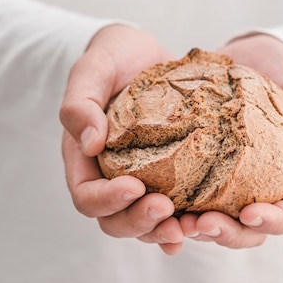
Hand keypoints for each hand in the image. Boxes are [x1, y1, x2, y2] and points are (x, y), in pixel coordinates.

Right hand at [60, 24, 183, 254]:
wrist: (141, 52)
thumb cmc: (112, 58)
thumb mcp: (92, 70)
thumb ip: (81, 103)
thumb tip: (89, 144)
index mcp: (84, 158)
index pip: (86, 195)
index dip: (106, 200)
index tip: (134, 187)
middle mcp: (110, 175)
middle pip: (115, 219)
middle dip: (139, 221)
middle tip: (166, 210)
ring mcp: (141, 177)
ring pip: (145, 220)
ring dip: (163, 229)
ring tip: (189, 225)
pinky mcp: (170, 172)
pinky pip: (174, 205)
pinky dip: (184, 221)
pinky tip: (201, 224)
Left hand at [180, 33, 282, 248]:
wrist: (252, 55)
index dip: (271, 222)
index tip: (249, 213)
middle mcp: (256, 189)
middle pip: (245, 230)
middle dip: (225, 234)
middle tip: (200, 223)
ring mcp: (225, 182)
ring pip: (212, 220)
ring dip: (193, 228)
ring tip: (174, 220)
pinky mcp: (197, 168)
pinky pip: (184, 194)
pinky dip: (171, 205)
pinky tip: (153, 201)